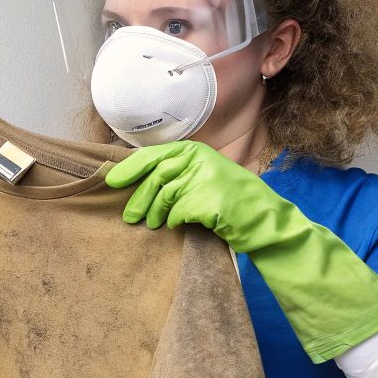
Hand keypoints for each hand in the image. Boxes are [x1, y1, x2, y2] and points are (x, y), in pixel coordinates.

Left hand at [103, 141, 279, 252]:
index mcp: (196, 151)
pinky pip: (178, 213)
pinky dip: (174, 222)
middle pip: (157, 177)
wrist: (265, 219)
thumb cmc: (230, 201)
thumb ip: (177, 173)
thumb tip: (138, 182)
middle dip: (139, 199)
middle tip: (129, 217)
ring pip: (166, 196)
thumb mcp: (204, 176)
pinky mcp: (208, 200)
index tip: (112, 181)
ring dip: (155, 213)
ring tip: (152, 224)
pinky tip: (178, 226)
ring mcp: (206, 178)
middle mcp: (200, 160)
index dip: (130, 168)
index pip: (155, 155)